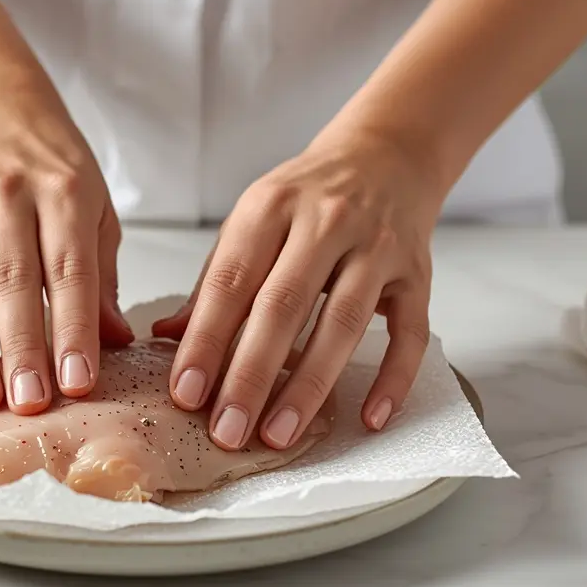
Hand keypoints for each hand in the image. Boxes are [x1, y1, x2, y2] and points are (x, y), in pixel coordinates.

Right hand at [0, 82, 133, 414]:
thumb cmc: (53, 166)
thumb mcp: (96, 208)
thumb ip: (101, 277)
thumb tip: (113, 342)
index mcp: (63, 191)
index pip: (69, 270)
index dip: (74, 329)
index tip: (79, 382)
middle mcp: (7, 195)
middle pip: (13, 281)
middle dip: (22, 348)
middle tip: (31, 402)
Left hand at [153, 125, 442, 449]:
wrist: (387, 153)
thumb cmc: (309, 196)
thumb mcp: (253, 220)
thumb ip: (215, 281)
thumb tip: (168, 338)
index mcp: (271, 206)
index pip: (231, 281)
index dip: (206, 340)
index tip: (186, 392)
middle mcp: (325, 222)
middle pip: (283, 306)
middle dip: (251, 375)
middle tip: (227, 430)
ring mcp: (377, 248)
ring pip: (343, 322)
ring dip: (309, 385)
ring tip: (279, 433)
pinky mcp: (417, 273)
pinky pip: (409, 333)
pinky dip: (392, 378)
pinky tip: (369, 418)